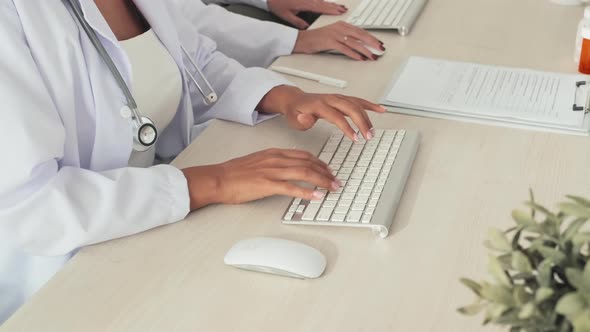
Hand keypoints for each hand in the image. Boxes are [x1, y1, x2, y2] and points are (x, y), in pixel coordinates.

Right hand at [181, 149, 339, 209]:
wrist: (218, 178)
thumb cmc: (234, 173)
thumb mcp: (257, 161)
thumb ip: (273, 163)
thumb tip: (287, 169)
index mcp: (274, 153)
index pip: (303, 155)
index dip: (320, 162)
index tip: (328, 170)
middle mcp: (276, 159)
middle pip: (308, 163)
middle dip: (326, 172)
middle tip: (336, 180)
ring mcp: (272, 171)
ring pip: (304, 173)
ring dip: (322, 181)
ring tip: (332, 188)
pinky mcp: (267, 184)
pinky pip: (292, 188)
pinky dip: (307, 192)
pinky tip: (315, 196)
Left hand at [258, 86, 386, 141]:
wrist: (295, 100)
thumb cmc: (295, 111)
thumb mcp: (293, 118)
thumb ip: (301, 120)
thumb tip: (307, 119)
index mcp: (319, 105)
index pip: (337, 116)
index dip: (347, 127)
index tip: (355, 138)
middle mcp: (330, 99)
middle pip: (350, 108)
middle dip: (362, 122)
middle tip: (368, 136)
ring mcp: (337, 98)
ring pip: (356, 104)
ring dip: (367, 117)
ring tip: (372, 131)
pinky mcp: (341, 99)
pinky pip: (358, 100)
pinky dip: (370, 105)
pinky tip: (381, 109)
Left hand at [267, 0, 346, 28]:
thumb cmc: (277, 4)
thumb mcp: (287, 16)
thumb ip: (298, 22)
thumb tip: (306, 28)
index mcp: (306, 4)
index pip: (322, 8)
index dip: (332, 10)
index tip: (340, 12)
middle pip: (325, 3)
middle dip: (335, 7)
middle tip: (344, 9)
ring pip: (322, 1)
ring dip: (331, 4)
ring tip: (340, 7)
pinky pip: (318, 0)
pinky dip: (324, 2)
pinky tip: (328, 4)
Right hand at [294, 21, 384, 59]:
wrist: (302, 40)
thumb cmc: (317, 39)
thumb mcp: (333, 35)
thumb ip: (345, 38)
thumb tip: (358, 45)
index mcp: (342, 25)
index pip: (360, 31)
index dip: (371, 37)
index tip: (379, 43)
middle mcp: (340, 28)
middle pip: (360, 35)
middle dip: (372, 43)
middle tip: (380, 49)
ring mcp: (335, 34)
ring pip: (354, 43)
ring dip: (365, 50)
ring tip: (372, 56)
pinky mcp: (330, 42)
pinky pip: (345, 48)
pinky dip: (354, 54)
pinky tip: (360, 58)